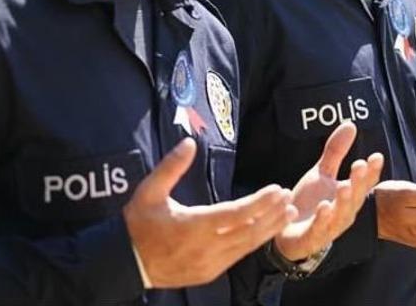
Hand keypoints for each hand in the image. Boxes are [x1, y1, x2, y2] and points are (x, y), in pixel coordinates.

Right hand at [124, 139, 295, 287]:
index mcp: (193, 226)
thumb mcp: (149, 191)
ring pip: (247, 246)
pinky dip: (254, 242)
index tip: (277, 189)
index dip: (260, 202)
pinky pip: (237, 256)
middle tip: (289, 197)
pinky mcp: (209, 272)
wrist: (126, 263)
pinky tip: (266, 231)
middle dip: (272, 213)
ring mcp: (209, 264)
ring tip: (287, 212)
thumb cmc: (139, 224)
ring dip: (269, 228)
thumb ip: (171, 167)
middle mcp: (205, 248)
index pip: (236, 213)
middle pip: (248, 230)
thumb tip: (189, 142)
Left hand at [274, 122, 383, 260]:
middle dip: (359, 182)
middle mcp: (344, 213)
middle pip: (355, 197)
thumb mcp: (322, 174)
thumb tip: (350, 124)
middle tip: (360, 166)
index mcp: (349, 197)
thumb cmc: (310, 204)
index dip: (372, 171)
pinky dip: (321, 220)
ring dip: (344, 201)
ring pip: (340, 215)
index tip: (376, 156)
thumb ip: (336, 152)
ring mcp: (329, 227)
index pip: (364, 183)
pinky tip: (323, 207)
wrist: (287, 234)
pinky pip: (318, 230)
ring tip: (344, 187)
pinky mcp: (312, 238)